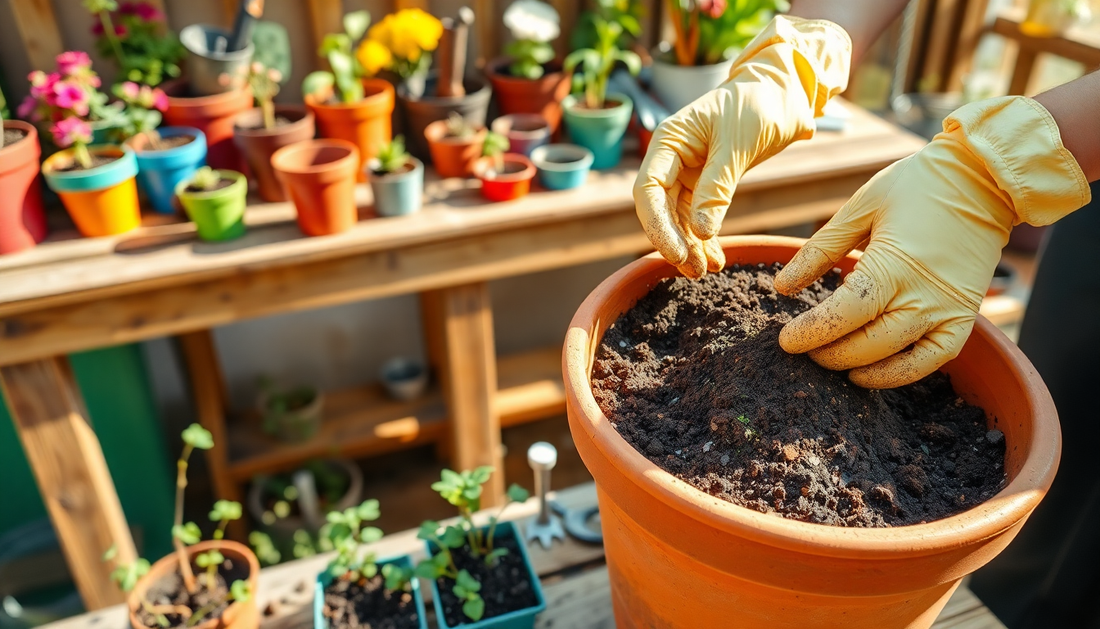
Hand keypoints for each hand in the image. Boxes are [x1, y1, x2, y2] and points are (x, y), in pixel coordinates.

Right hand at [633, 16, 850, 277]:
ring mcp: (688, 172)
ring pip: (679, 217)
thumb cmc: (757, 104)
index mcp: (669, 141)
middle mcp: (672, 159)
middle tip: (695, 270)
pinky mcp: (706, 184)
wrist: (783, 92)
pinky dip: (706, 238)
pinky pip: (699, 217)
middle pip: (660, 209)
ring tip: (708, 270)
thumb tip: (700, 232)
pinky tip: (716, 259)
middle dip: (675, 241)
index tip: (678, 253)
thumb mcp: (737, 144)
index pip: (648, 189)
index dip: (657, 225)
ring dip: (691, 245)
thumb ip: (717, 187)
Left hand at [776, 97, 1089, 387]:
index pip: (845, 314)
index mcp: (894, 265)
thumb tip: (781, 286)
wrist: (983, 178)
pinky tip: (870, 372)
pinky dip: (902, 373)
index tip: (786, 341)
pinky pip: (934, 359)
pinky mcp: (965, 316)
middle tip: (803, 350)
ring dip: (859, 367)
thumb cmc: (916, 186)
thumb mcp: (860, 208)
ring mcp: (948, 310)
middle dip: (829, 353)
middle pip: (867, 343)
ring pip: (897, 358)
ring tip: (829, 360)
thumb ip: (820, 250)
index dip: (812, 332)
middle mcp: (923, 295)